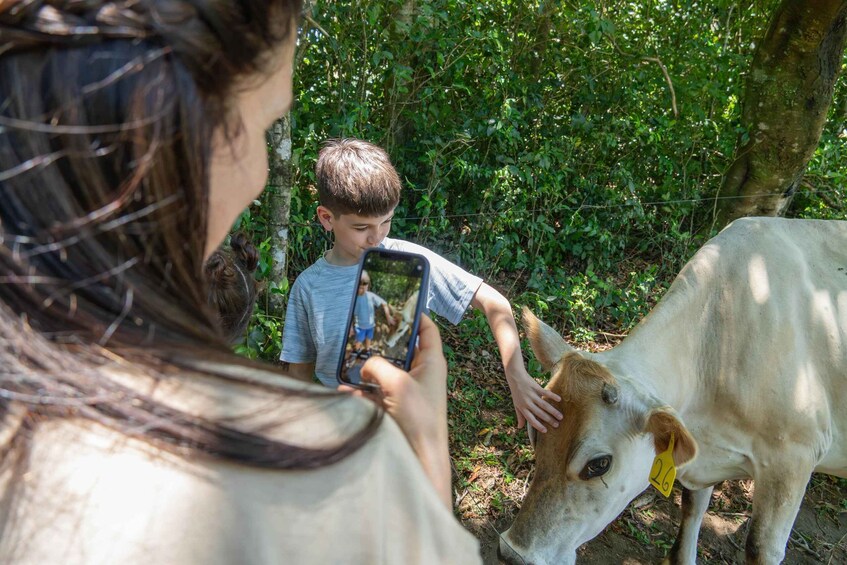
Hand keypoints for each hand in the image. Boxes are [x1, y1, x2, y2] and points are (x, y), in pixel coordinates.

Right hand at [339, 316, 450, 506]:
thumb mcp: (397, 382)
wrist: (421, 458)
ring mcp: (408, 392)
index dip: (415, 315)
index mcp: (431, 362)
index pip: (428, 329)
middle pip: (402, 349)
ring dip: (366, 369)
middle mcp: (421, 374)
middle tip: (363, 331)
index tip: (396, 305)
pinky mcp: (395, 409)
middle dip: (382, 342)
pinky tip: (341, 392)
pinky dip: (360, 392)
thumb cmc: (419, 417)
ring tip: (347, 361)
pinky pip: (375, 394)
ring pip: (385, 372)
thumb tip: (364, 366)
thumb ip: (377, 366)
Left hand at [506, 366, 561, 433]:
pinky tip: (559, 399)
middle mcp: (527, 403)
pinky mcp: (536, 387)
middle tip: (557, 425)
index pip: (531, 420)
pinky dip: (552, 396)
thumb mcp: (516, 405)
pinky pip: (545, 393)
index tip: (545, 431)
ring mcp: (532, 395)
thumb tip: (519, 427)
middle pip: (540, 413)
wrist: (515, 377)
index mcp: (522, 408)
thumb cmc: (516, 392)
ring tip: (561, 417)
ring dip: (553, 411)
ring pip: (544, 405)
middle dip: (549, 420)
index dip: (538, 426)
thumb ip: (519, 416)